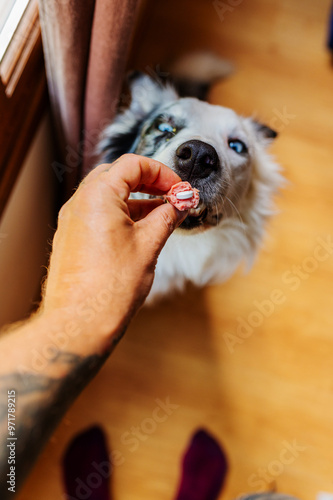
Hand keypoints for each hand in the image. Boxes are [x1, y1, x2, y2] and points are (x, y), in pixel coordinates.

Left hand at [41, 154, 185, 350]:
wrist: (79, 323)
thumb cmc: (109, 287)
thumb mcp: (149, 245)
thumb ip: (167, 216)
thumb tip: (181, 202)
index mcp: (98, 196)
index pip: (133, 164)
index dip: (162, 172)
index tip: (179, 187)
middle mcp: (80, 203)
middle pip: (118, 175)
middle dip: (149, 182)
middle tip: (171, 194)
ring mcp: (73, 220)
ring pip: (108, 195)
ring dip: (137, 199)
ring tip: (163, 213)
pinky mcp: (72, 237)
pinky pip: (99, 214)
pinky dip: (121, 214)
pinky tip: (141, 229)